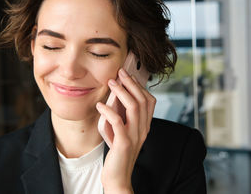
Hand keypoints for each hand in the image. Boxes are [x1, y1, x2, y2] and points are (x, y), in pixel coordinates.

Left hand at [96, 68, 155, 192]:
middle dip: (131, 83)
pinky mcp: (123, 143)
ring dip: (121, 92)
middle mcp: (143, 130)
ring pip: (133, 107)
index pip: (150, 102)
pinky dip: (108, 111)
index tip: (129, 76)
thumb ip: (124, 118)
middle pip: (142, 100)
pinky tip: (100, 105)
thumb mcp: (124, 133)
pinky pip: (118, 122)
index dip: (140, 86)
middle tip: (120, 72)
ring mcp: (135, 136)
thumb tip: (115, 98)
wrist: (118, 178)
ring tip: (111, 83)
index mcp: (145, 127)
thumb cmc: (118, 155)